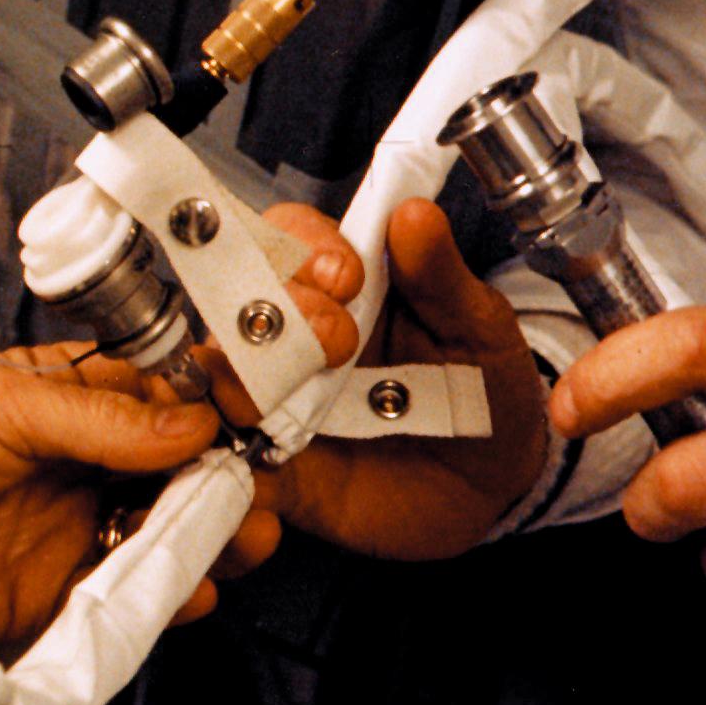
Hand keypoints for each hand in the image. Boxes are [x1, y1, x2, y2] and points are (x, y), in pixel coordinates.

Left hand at [0, 346, 284, 663]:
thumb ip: (94, 415)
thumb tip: (185, 419)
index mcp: (65, 400)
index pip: (161, 400)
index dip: (211, 409)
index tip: (250, 417)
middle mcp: (78, 465)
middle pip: (180, 473)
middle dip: (227, 480)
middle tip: (251, 487)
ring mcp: (72, 531)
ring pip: (168, 536)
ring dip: (214, 537)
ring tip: (239, 535)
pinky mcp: (56, 596)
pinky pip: (131, 600)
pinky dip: (171, 598)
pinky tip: (191, 586)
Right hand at [259, 199, 549, 560]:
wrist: (495, 483)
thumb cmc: (483, 386)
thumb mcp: (478, 326)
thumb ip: (440, 275)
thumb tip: (414, 214)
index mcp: (334, 284)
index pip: (284, 238)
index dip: (301, 248)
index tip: (347, 274)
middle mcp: (287, 336)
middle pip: (231, 306)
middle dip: (272, 318)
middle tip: (337, 343)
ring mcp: (270, 404)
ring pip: (210, 385)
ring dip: (227, 392)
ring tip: (266, 409)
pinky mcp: (268, 473)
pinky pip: (224, 472)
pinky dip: (227, 480)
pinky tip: (263, 490)